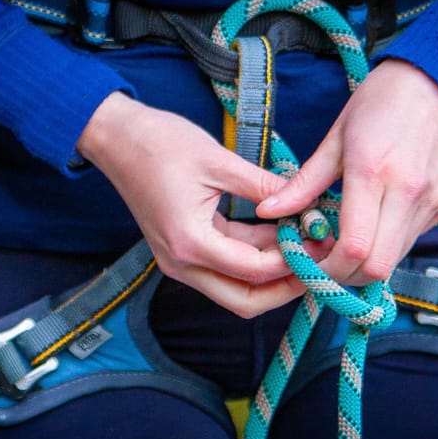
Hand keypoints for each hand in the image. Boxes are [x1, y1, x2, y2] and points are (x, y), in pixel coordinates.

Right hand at [77, 92, 315, 317]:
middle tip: (320, 262)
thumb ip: (264, 187)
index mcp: (189, 242)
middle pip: (246, 301)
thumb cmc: (159, 142)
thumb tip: (307, 203)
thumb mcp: (219, 160)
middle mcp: (182, 263)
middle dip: (286, 287)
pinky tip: (283, 234)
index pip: (254, 271)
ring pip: (238, 289)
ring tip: (308, 247)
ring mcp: (182, 260)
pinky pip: (228, 267)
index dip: (293, 261)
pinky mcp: (185, 250)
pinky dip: (256, 257)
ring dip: (273, 274)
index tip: (321, 242)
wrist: (116, 137)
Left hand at [257, 59, 437, 285]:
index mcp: (374, 172)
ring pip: (395, 259)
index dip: (328, 268)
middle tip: (322, 264)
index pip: (354, 247)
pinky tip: (371, 226)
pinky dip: (387, 245)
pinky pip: (411, 241)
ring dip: (366, 263)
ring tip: (342, 245)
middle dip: (345, 275)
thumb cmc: (382, 101)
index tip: (307, 263)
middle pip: (377, 267)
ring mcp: (434, 202)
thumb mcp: (336, 137)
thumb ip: (303, 183)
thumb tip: (267, 212)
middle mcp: (410, 192)